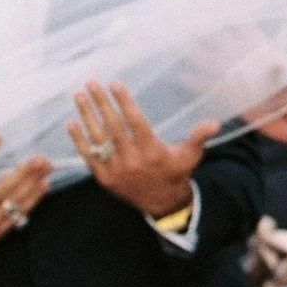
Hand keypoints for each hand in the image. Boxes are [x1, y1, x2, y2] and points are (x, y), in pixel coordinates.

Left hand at [69, 81, 214, 219]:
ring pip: (98, 139)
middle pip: (113, 127)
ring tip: (79, 96)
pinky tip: (71, 123)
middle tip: (91, 83)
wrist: (162, 203)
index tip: (114, 84)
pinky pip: (89, 156)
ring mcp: (116, 170)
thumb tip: (215, 124)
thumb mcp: (191, 154)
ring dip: (87, 116)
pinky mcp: (105, 178)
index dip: (124, 102)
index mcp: (152, 151)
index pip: (135, 121)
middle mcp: (133, 160)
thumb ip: (199, 136)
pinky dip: (79, 140)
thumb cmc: (177, 172)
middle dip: (101, 103)